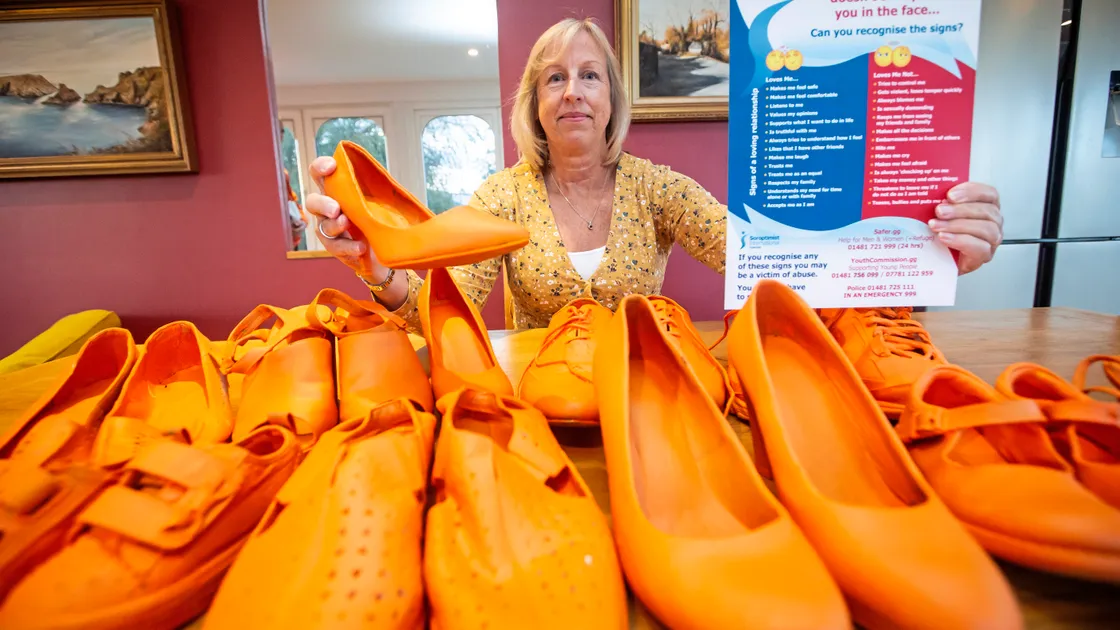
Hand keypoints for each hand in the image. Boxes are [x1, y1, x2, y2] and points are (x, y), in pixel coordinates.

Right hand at [305, 156, 386, 279]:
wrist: (386, 247)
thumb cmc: (380, 216)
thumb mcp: (380, 199)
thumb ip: (376, 187)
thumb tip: (384, 176)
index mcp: (336, 190)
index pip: (319, 174)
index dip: (320, 167)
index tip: (331, 166)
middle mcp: (327, 207)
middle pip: (313, 202)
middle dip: (323, 204)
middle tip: (336, 209)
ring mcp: (329, 228)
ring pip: (323, 226)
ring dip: (335, 225)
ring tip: (347, 224)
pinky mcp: (336, 247)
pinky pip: (335, 247)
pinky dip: (348, 247)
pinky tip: (360, 247)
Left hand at [928, 182, 1003, 274]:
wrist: (937, 260)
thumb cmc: (942, 235)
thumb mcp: (941, 215)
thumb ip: (942, 203)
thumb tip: (931, 194)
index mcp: (986, 206)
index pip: (989, 193)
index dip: (972, 192)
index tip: (950, 195)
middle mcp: (993, 221)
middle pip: (986, 211)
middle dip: (959, 209)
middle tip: (939, 211)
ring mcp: (992, 240)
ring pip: (985, 228)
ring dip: (958, 225)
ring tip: (937, 226)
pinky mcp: (985, 256)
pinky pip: (980, 247)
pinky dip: (960, 241)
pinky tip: (944, 238)